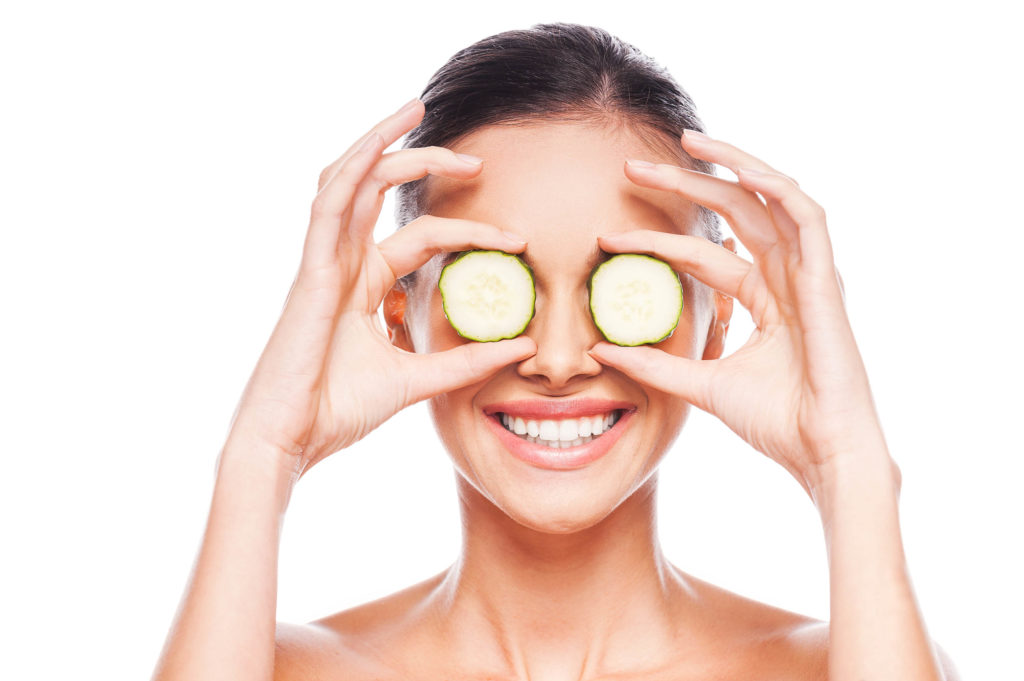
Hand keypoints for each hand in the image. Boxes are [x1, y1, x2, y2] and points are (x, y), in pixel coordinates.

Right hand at [224, 98, 535, 473]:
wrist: (292, 441)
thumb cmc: (338, 410)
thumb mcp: (416, 379)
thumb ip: (465, 361)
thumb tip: (523, 346)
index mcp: (362, 284)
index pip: (421, 238)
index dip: (468, 230)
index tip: (517, 241)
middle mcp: (341, 263)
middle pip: (380, 191)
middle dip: (424, 163)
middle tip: (475, 159)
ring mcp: (322, 262)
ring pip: (348, 180)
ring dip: (381, 142)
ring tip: (417, 109)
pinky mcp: (309, 271)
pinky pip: (328, 205)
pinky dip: (353, 168)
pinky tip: (381, 143)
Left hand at [588, 131, 888, 496]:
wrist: (822, 453)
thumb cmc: (777, 422)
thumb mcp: (703, 386)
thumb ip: (658, 365)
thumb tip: (605, 351)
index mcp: (763, 298)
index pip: (703, 255)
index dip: (656, 243)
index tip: (606, 240)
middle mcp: (785, 278)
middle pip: (733, 213)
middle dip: (684, 185)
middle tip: (632, 167)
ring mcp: (808, 275)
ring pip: (771, 199)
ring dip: (731, 165)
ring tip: (688, 142)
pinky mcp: (826, 280)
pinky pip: (808, 218)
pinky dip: (777, 189)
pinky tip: (741, 170)